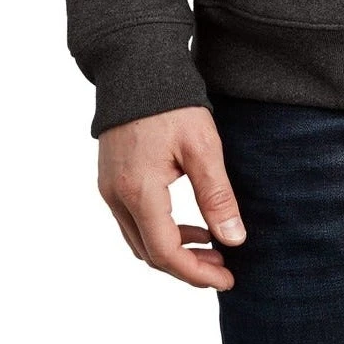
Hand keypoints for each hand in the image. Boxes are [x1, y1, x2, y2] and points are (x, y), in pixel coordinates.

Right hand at [97, 105, 245, 289]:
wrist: (137, 66)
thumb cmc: (172, 103)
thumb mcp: (203, 147)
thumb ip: (217, 195)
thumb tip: (234, 239)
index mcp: (138, 191)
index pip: (166, 252)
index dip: (197, 273)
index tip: (228, 277)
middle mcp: (116, 196)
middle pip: (150, 253)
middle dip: (187, 266)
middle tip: (223, 265)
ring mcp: (109, 188)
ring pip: (139, 240)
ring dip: (173, 250)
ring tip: (211, 246)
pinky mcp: (110, 179)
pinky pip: (133, 221)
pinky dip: (160, 231)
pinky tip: (188, 223)